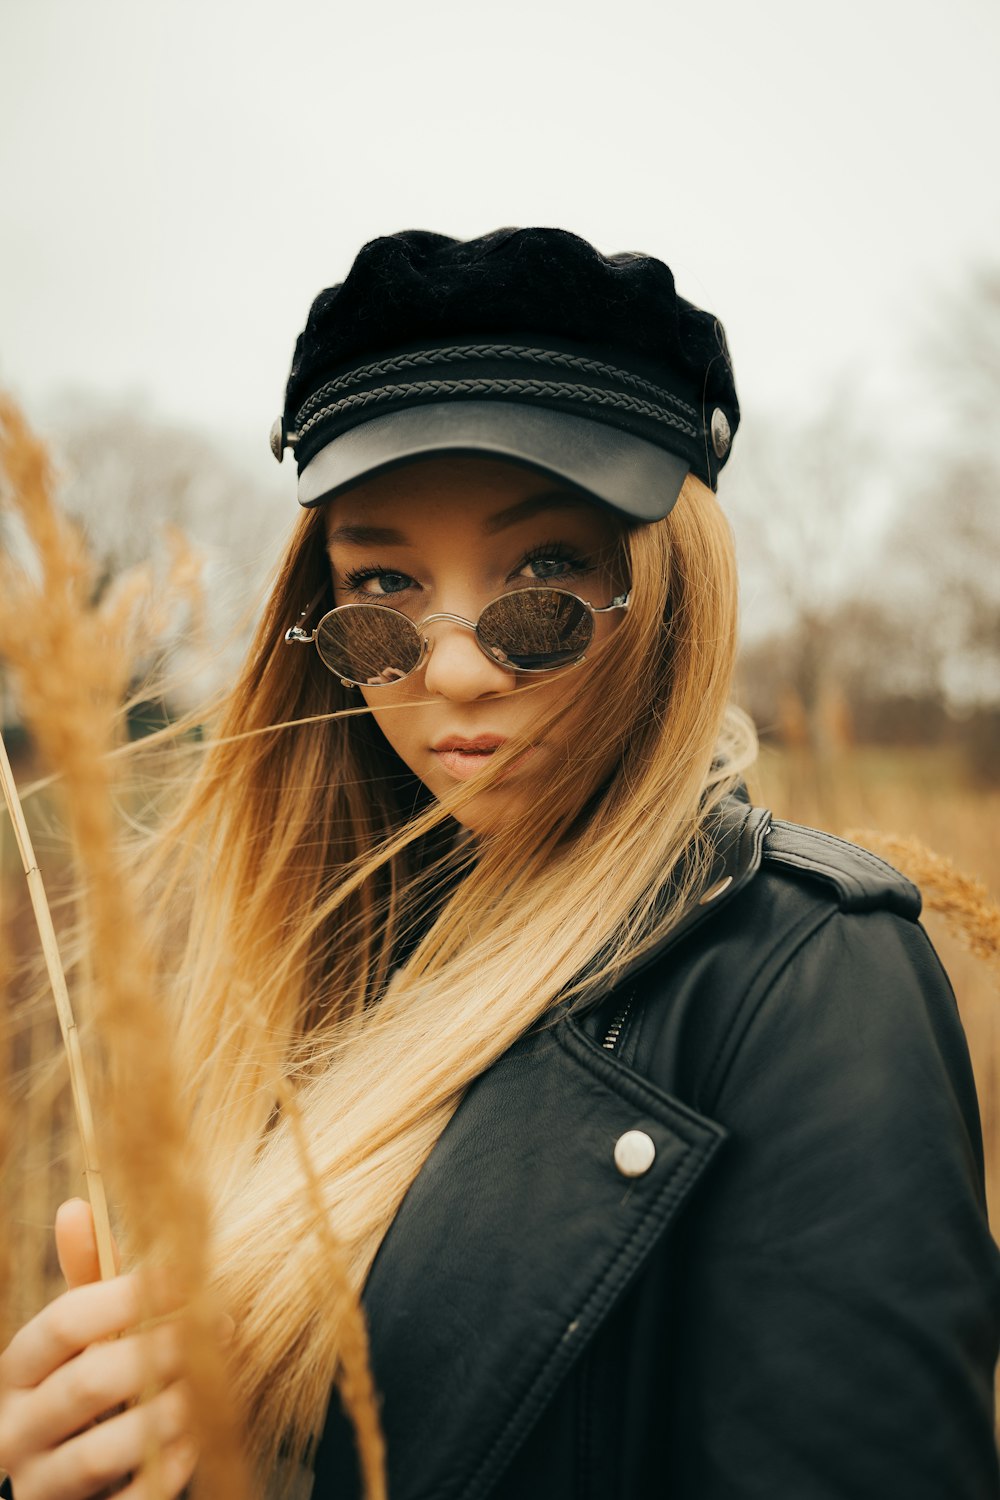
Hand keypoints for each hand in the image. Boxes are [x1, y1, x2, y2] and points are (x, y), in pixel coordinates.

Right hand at [0, 1200, 196, 1499]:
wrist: (62, 1489)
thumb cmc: (80, 1393)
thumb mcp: (75, 1341)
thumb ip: (84, 1282)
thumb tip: (76, 1205)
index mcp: (16, 1372)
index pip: (61, 1324)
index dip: (126, 1295)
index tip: (186, 1275)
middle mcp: (16, 1430)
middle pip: (85, 1384)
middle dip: (158, 1351)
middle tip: (216, 1326)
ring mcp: (40, 1485)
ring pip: (101, 1452)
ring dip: (167, 1414)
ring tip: (211, 1384)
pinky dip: (163, 1473)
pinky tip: (197, 1442)